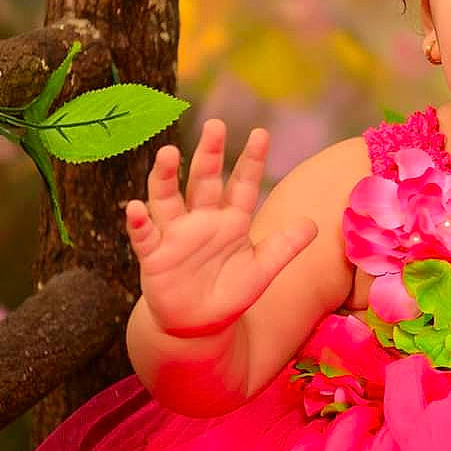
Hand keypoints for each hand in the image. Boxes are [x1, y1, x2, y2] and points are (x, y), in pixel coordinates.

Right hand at [125, 119, 317, 337]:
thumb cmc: (229, 292)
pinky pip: (144, 237)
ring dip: (166, 176)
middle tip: (215, 126)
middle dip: (210, 154)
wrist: (198, 325)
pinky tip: (136, 207)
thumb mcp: (262, 270)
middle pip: (205, 181)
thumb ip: (285, 247)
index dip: (252, 160)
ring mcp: (176, 235)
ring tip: (167, 152)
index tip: (261, 133)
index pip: (243, 184)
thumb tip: (314, 225)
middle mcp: (202, 219)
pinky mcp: (154, 256)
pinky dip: (140, 223)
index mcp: (231, 220)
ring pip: (168, 199)